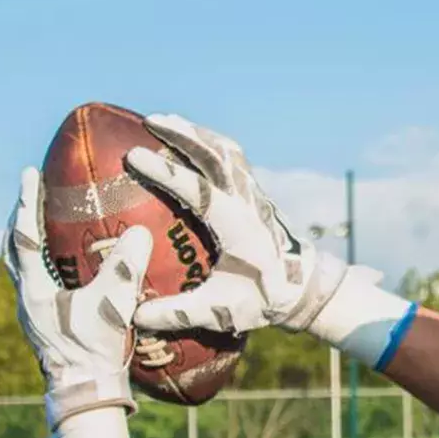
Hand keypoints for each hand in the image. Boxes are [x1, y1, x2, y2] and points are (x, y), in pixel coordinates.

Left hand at [4, 167, 151, 437]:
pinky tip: (62, 264)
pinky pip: (33, 283)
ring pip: (19, 267)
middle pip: (11, 249)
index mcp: (35, 289)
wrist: (86, 394)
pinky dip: (41, 264)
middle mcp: (26, 299)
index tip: (30, 173)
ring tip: (41, 223)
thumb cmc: (95, 350)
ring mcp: (31, 314)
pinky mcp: (42, 325)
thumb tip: (139, 232)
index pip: (25, 235)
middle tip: (31, 194)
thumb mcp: (113, 305)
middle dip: (19, 218)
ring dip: (26, 242)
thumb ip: (125, 268)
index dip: (27, 202)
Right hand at [124, 114, 349, 336]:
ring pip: (225, 150)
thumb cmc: (263, 300)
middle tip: (149, 120)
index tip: (134, 157)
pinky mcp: (254, 193)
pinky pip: (232, 157)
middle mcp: (246, 201)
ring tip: (164, 121)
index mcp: (236, 225)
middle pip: (215, 155)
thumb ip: (179, 313)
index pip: (198, 190)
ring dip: (196, 132)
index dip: (166, 172)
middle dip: (182, 134)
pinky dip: (210, 142)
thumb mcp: (221, 311)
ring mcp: (253, 193)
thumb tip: (135, 316)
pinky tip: (191, 139)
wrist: (303, 288)